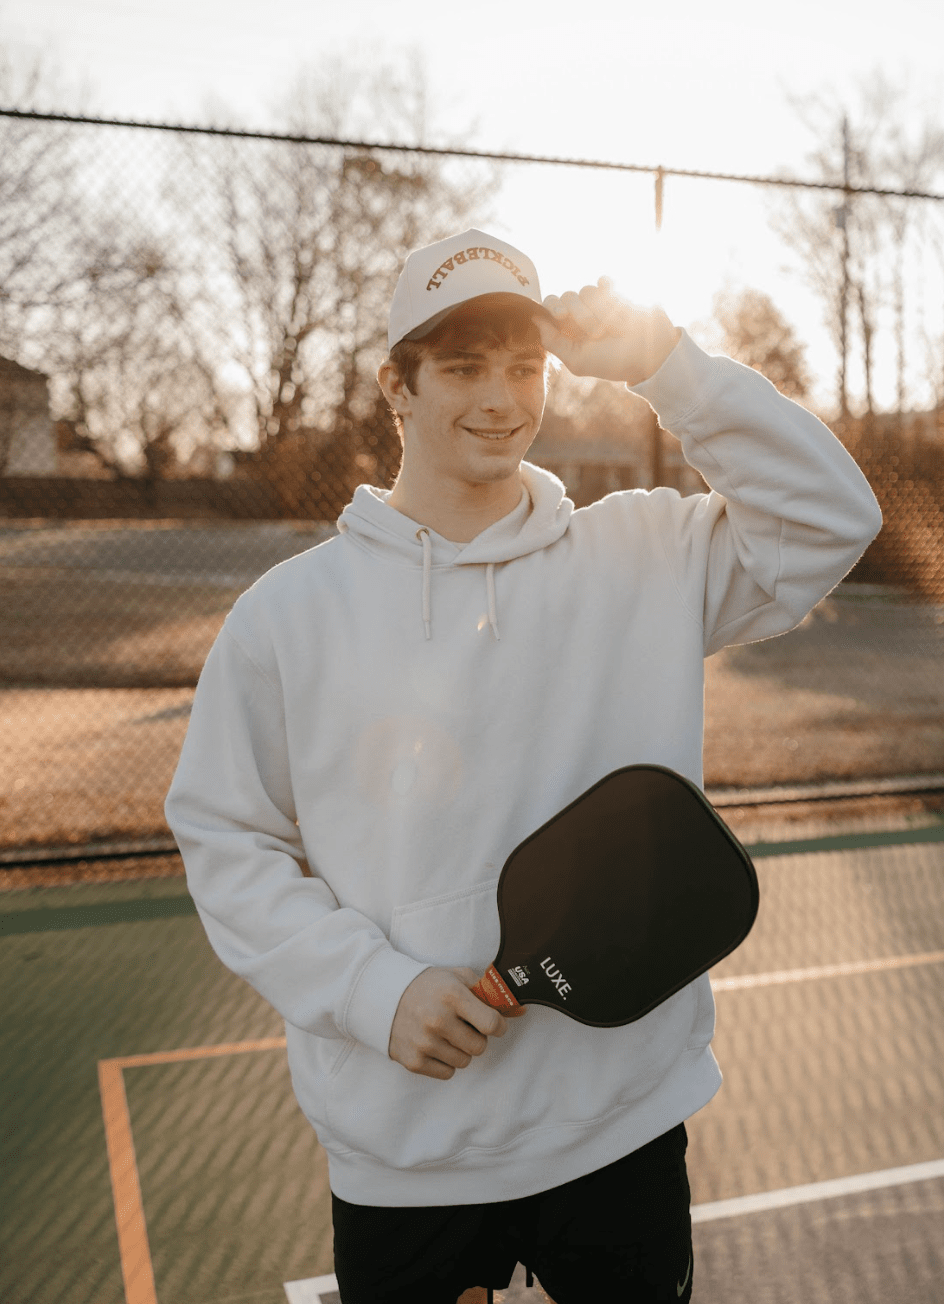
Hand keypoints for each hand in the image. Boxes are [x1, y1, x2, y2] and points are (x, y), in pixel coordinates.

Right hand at [388, 966, 525, 1080]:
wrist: (383, 995)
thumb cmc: (428, 986)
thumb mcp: (457, 978)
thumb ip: (489, 993)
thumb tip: (521, 1010)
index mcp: (452, 996)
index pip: (491, 1023)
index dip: (497, 1025)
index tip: (492, 1022)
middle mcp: (438, 1020)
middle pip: (479, 1047)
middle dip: (476, 1037)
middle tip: (463, 1025)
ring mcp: (424, 1043)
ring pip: (464, 1061)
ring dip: (460, 1049)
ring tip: (446, 1033)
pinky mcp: (414, 1061)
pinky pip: (447, 1073)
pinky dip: (445, 1061)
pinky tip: (435, 1044)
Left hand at [535, 278, 681, 385]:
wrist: (650, 354)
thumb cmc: (613, 362)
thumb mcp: (578, 361)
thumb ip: (553, 343)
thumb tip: (535, 318)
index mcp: (568, 329)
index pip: (550, 305)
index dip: (552, 306)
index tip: (561, 315)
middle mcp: (581, 313)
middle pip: (567, 296)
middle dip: (582, 315)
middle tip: (598, 333)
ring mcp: (599, 301)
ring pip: (587, 290)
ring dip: (601, 312)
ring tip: (615, 329)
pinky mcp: (617, 291)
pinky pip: (604, 281)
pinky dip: (611, 294)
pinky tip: (622, 310)